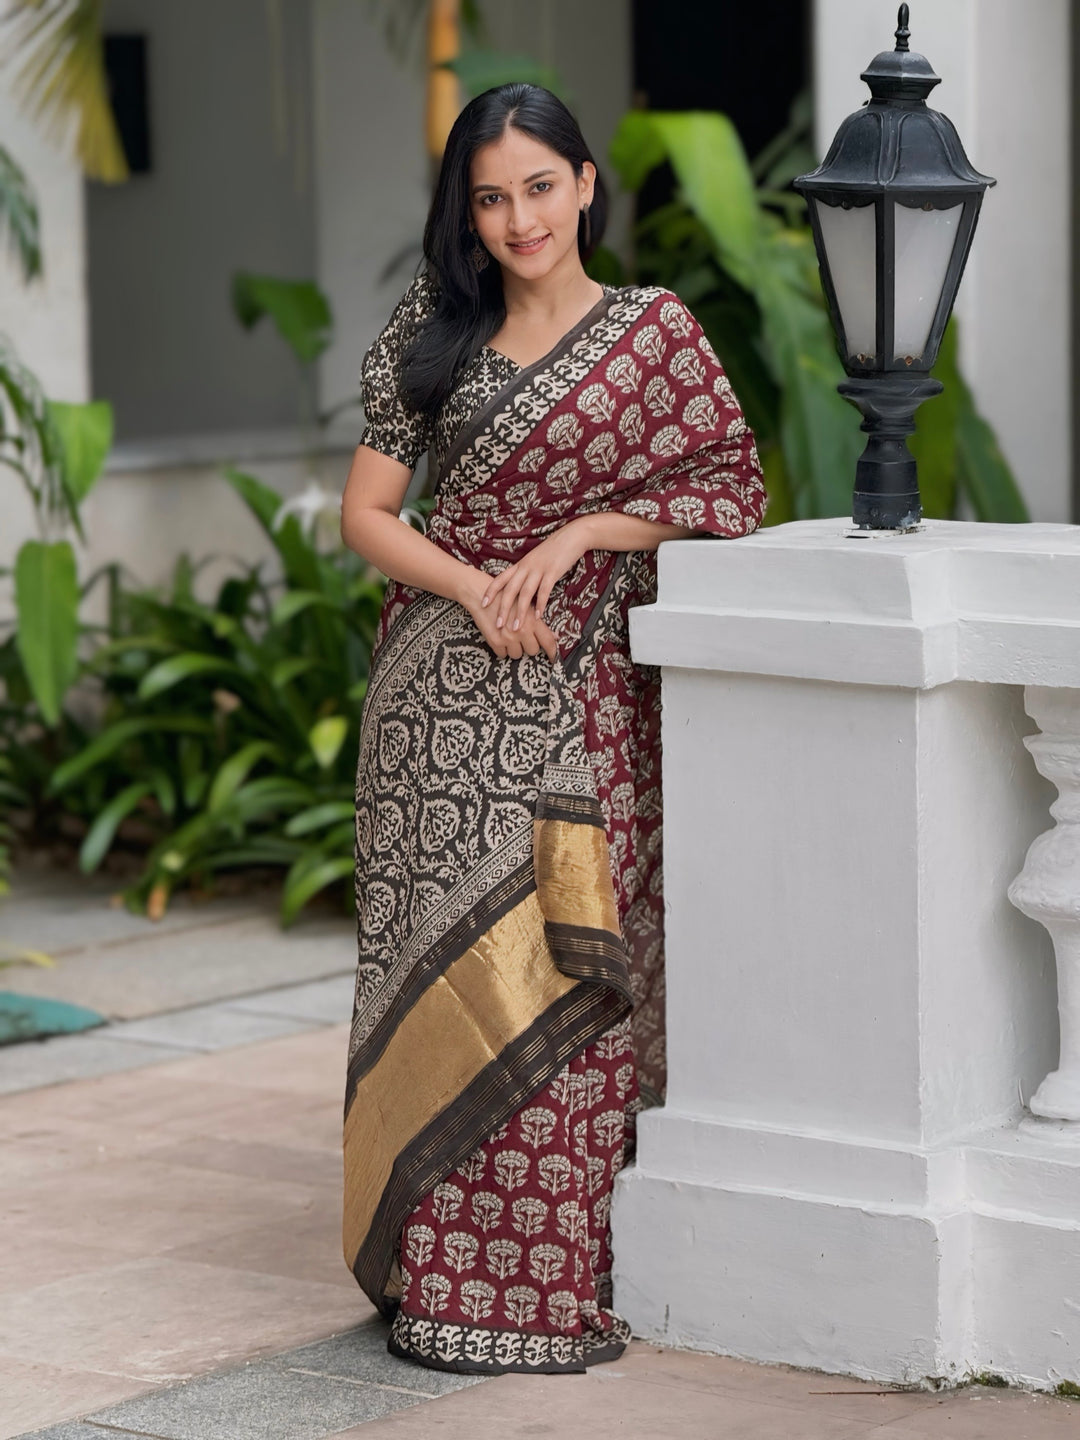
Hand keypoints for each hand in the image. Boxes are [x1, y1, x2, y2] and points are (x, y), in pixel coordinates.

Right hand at [460, 569, 558, 661]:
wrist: (480, 593)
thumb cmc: (504, 597)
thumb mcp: (525, 605)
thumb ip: (539, 622)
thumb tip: (555, 637)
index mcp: (532, 620)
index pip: (548, 641)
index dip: (552, 652)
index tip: (553, 658)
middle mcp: (521, 630)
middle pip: (533, 650)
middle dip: (529, 645)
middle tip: (523, 636)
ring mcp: (508, 637)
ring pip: (518, 654)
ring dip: (515, 648)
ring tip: (510, 636)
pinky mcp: (495, 641)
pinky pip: (503, 654)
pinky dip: (502, 649)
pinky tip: (501, 637)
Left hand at [479, 520, 591, 634]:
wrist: (571, 536)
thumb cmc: (554, 550)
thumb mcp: (535, 561)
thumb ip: (526, 574)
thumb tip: (520, 591)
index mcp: (520, 565)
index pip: (500, 579)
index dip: (491, 592)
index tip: (482, 604)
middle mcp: (526, 567)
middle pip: (510, 590)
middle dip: (503, 609)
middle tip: (498, 625)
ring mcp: (539, 569)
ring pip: (525, 593)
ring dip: (520, 612)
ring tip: (516, 627)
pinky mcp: (553, 571)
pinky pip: (544, 590)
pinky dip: (540, 604)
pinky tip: (538, 617)